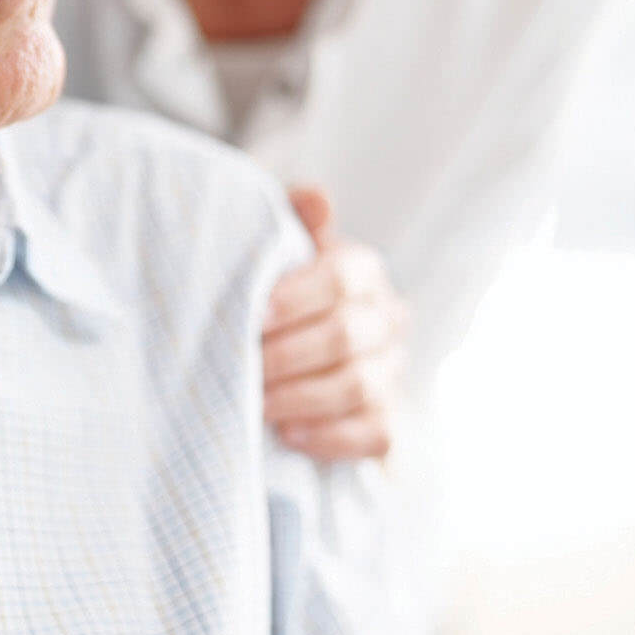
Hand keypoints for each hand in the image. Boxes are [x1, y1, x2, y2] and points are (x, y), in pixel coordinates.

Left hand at [262, 188, 408, 460]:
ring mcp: (391, 371)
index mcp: (362, 270)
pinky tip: (288, 434)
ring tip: (255, 402)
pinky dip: (330, 436)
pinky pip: (374, 433)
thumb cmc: (271, 289)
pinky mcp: (387, 420)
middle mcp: (386, 318)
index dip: (298, 297)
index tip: (255, 315)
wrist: (279, 349)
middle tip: (244, 364)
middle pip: (347, 335)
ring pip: (358, 386)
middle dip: (288, 354)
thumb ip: (291, 219)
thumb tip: (316, 197)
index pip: (344, 278)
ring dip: (300, 397)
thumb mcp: (275, 248)